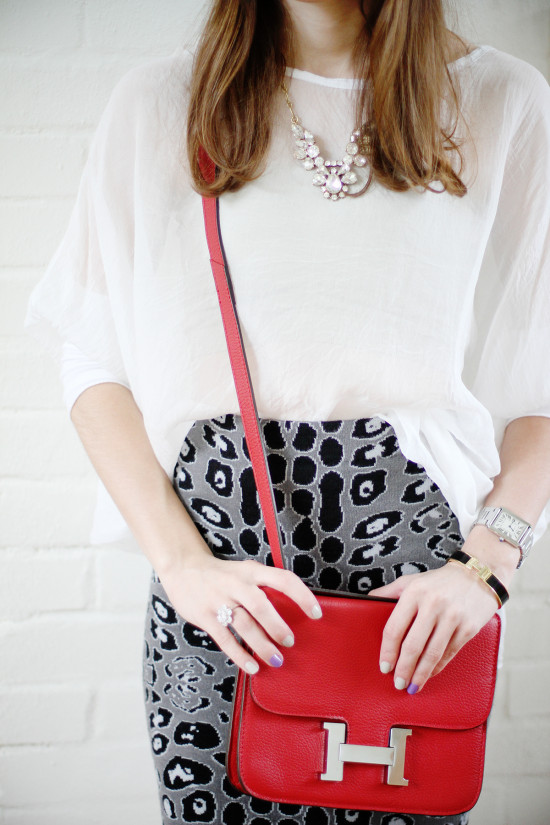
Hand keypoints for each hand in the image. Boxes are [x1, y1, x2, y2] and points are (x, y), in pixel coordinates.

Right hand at [156, 549, 322, 674]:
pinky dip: (239, 654)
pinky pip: (224, 638)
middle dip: (277, 626)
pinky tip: (251, 666)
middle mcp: (237, 584)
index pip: (283, 579)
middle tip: (290, 642)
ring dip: (262, 644)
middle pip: (261, 605)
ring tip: (276, 660)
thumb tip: (292, 610)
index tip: (316, 613)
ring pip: (244, 624)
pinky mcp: (205, 615)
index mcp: (252, 571)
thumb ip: (264, 585)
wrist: (183, 568)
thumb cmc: (222, 574)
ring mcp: (219, 599)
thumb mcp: (245, 571)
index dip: (302, 596)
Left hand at [368, 560, 499, 693]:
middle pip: (413, 645)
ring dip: (420, 674)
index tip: (384, 667)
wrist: (478, 574)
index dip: (387, 651)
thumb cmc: (439, 581)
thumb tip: (367, 600)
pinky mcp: (468, 627)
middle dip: (403, 668)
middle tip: (397, 683)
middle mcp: (433, 605)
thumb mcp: (411, 581)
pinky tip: (429, 674)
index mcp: (414, 592)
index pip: (395, 628)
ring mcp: (452, 617)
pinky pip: (449, 653)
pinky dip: (438, 667)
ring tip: (412, 686)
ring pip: (432, 653)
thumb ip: (388, 592)